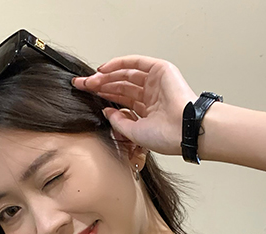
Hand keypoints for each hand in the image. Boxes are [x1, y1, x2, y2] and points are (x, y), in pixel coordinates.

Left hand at [71, 55, 197, 156]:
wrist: (183, 130)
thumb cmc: (166, 137)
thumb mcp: (134, 133)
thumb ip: (119, 122)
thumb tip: (106, 111)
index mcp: (148, 111)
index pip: (121, 100)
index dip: (103, 97)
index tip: (86, 96)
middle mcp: (151, 95)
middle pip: (121, 86)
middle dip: (100, 85)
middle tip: (82, 86)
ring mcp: (156, 81)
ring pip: (125, 75)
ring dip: (106, 76)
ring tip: (90, 81)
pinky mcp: (160, 70)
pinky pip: (135, 63)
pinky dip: (118, 64)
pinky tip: (103, 70)